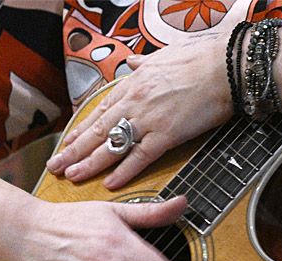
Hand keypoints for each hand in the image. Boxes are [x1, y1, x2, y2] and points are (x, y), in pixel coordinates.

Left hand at [46, 34, 233, 188]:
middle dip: (73, 150)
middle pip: (97, 131)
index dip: (81, 130)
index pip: (100, 111)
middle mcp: (134, 102)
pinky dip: (124, 171)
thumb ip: (143, 63)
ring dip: (89, 163)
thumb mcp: (163, 55)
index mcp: (133, 84)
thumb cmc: (199, 58)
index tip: (66, 143)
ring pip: (111, 145)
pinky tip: (109, 183)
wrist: (226, 65)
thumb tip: (131, 62)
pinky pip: (140, 157)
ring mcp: (148, 119)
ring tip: (71, 176)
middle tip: (55, 166)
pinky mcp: (167, 134)